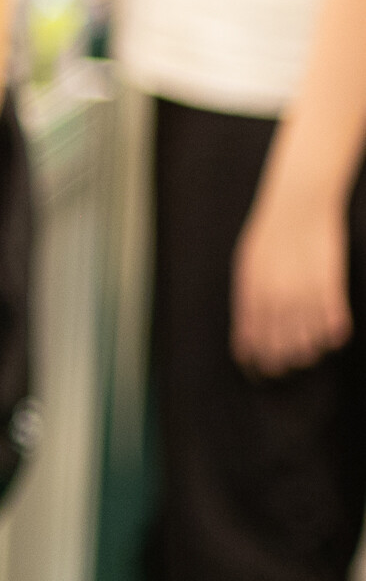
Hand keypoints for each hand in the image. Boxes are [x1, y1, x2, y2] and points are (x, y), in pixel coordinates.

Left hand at [234, 174, 352, 375]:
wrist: (298, 205)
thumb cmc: (269, 236)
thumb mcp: (248, 270)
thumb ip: (248, 304)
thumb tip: (248, 339)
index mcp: (250, 297)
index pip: (250, 346)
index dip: (255, 366)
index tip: (260, 375)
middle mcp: (275, 302)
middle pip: (279, 353)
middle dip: (282, 365)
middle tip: (288, 366)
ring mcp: (304, 296)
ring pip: (308, 347)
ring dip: (309, 352)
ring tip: (310, 346)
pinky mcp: (331, 287)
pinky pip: (334, 328)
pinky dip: (332, 336)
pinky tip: (332, 333)